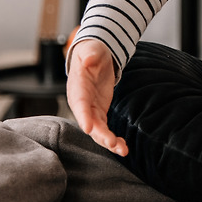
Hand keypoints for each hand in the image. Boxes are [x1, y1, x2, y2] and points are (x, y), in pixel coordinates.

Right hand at [66, 40, 127, 155]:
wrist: (93, 57)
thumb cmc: (90, 53)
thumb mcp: (90, 50)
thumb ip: (90, 54)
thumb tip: (89, 58)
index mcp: (78, 89)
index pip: (80, 104)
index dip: (84, 115)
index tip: (88, 127)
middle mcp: (82, 103)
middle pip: (90, 122)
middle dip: (100, 134)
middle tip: (112, 144)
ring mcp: (90, 110)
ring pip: (98, 130)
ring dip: (108, 141)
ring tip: (123, 151)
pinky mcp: (99, 113)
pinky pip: (104, 129)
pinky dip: (112, 139)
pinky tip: (123, 148)